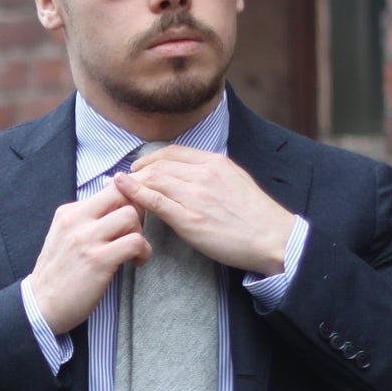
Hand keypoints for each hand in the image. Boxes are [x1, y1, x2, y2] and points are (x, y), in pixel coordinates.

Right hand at [30, 185, 152, 334]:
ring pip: (130, 215)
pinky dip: (143, 251)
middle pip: (122, 194)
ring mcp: (86, 239)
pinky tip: (136, 262)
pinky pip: (135, 242)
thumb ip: (86, 217)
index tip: (130, 219)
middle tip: (135, 232)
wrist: (41, 306)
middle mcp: (76, 221)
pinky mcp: (98, 260)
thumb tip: (112, 190)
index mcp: (68, 213)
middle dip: (138, 212)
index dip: (129, 200)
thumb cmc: (59, 274)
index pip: (111, 188)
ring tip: (135, 251)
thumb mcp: (64, 236)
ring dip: (140, 233)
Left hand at [113, 147, 294, 275]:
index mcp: (216, 162)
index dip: (150, 158)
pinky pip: (154, 201)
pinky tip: (121, 190)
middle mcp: (204, 174)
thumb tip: (189, 174)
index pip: (173, 153)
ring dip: (132, 183)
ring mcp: (195, 196)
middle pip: (159, 165)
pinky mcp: (189, 219)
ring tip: (118, 190)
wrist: (273, 238)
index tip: (139, 167)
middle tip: (122, 180)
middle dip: (136, 171)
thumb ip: (212, 173)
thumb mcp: (235, 181)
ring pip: (153, 180)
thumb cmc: (256, 216)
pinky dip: (134, 194)